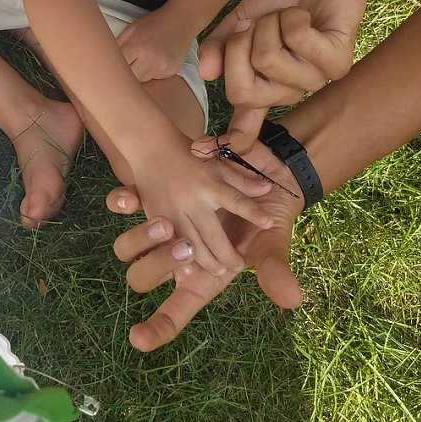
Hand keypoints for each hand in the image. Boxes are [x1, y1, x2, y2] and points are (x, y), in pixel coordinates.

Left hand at [107, 140, 303, 350]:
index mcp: (200, 279)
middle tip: (185, 247)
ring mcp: (160, 232)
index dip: (155, 329)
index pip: (173, 313)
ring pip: (126, 248)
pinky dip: (122, 204)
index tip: (137, 339)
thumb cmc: (268, 218)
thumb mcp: (272, 244)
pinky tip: (131, 198)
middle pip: (141, 277)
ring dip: (141, 238)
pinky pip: (123, 206)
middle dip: (157, 264)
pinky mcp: (154, 199)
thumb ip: (274, 270)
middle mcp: (175, 259)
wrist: (258, 172)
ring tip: (166, 223)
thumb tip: (293, 299)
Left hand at [117, 7, 192, 81]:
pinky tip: (156, 60)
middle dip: (127, 72)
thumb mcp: (130, 30)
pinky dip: (152, 73)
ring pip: (142, 80)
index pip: (118, 67)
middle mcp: (150, 59)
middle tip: (129, 62)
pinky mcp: (171, 72)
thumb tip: (105, 61)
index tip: (111, 68)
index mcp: (136, 46)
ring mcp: (162, 68)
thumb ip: (117, 46)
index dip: (114, 68)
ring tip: (144, 58)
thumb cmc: (153, 24)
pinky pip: (155, 79)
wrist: (180, 21)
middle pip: (130, 78)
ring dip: (139, 73)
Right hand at [133, 138, 273, 274]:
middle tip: (238, 267)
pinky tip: (188, 269)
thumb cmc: (190, 158)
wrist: (152, 150)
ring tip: (220, 271)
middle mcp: (194, 200)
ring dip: (208, 262)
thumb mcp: (218, 163)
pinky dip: (180, 259)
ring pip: (193, 246)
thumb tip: (267, 189)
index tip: (269, 223)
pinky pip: (170, 244)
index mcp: (211, 184)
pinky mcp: (157, 219)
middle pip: (214, 236)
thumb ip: (242, 180)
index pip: (237, 200)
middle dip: (228, 256)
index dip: (253, 212)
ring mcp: (174, 212)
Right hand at [199, 0, 369, 146]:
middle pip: (243, 90)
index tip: (215, 155)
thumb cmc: (282, 2)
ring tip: (287, 17)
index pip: (247, 122)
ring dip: (271, 24)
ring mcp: (315, 80)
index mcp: (265, 88)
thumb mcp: (240, 22)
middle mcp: (289, 92)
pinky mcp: (339, 62)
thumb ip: (220, 46)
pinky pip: (297, 40)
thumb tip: (205, 72)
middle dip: (239, 46)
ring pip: (268, 59)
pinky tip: (305, 16)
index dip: (235, 137)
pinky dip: (292, 17)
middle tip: (256, 25)